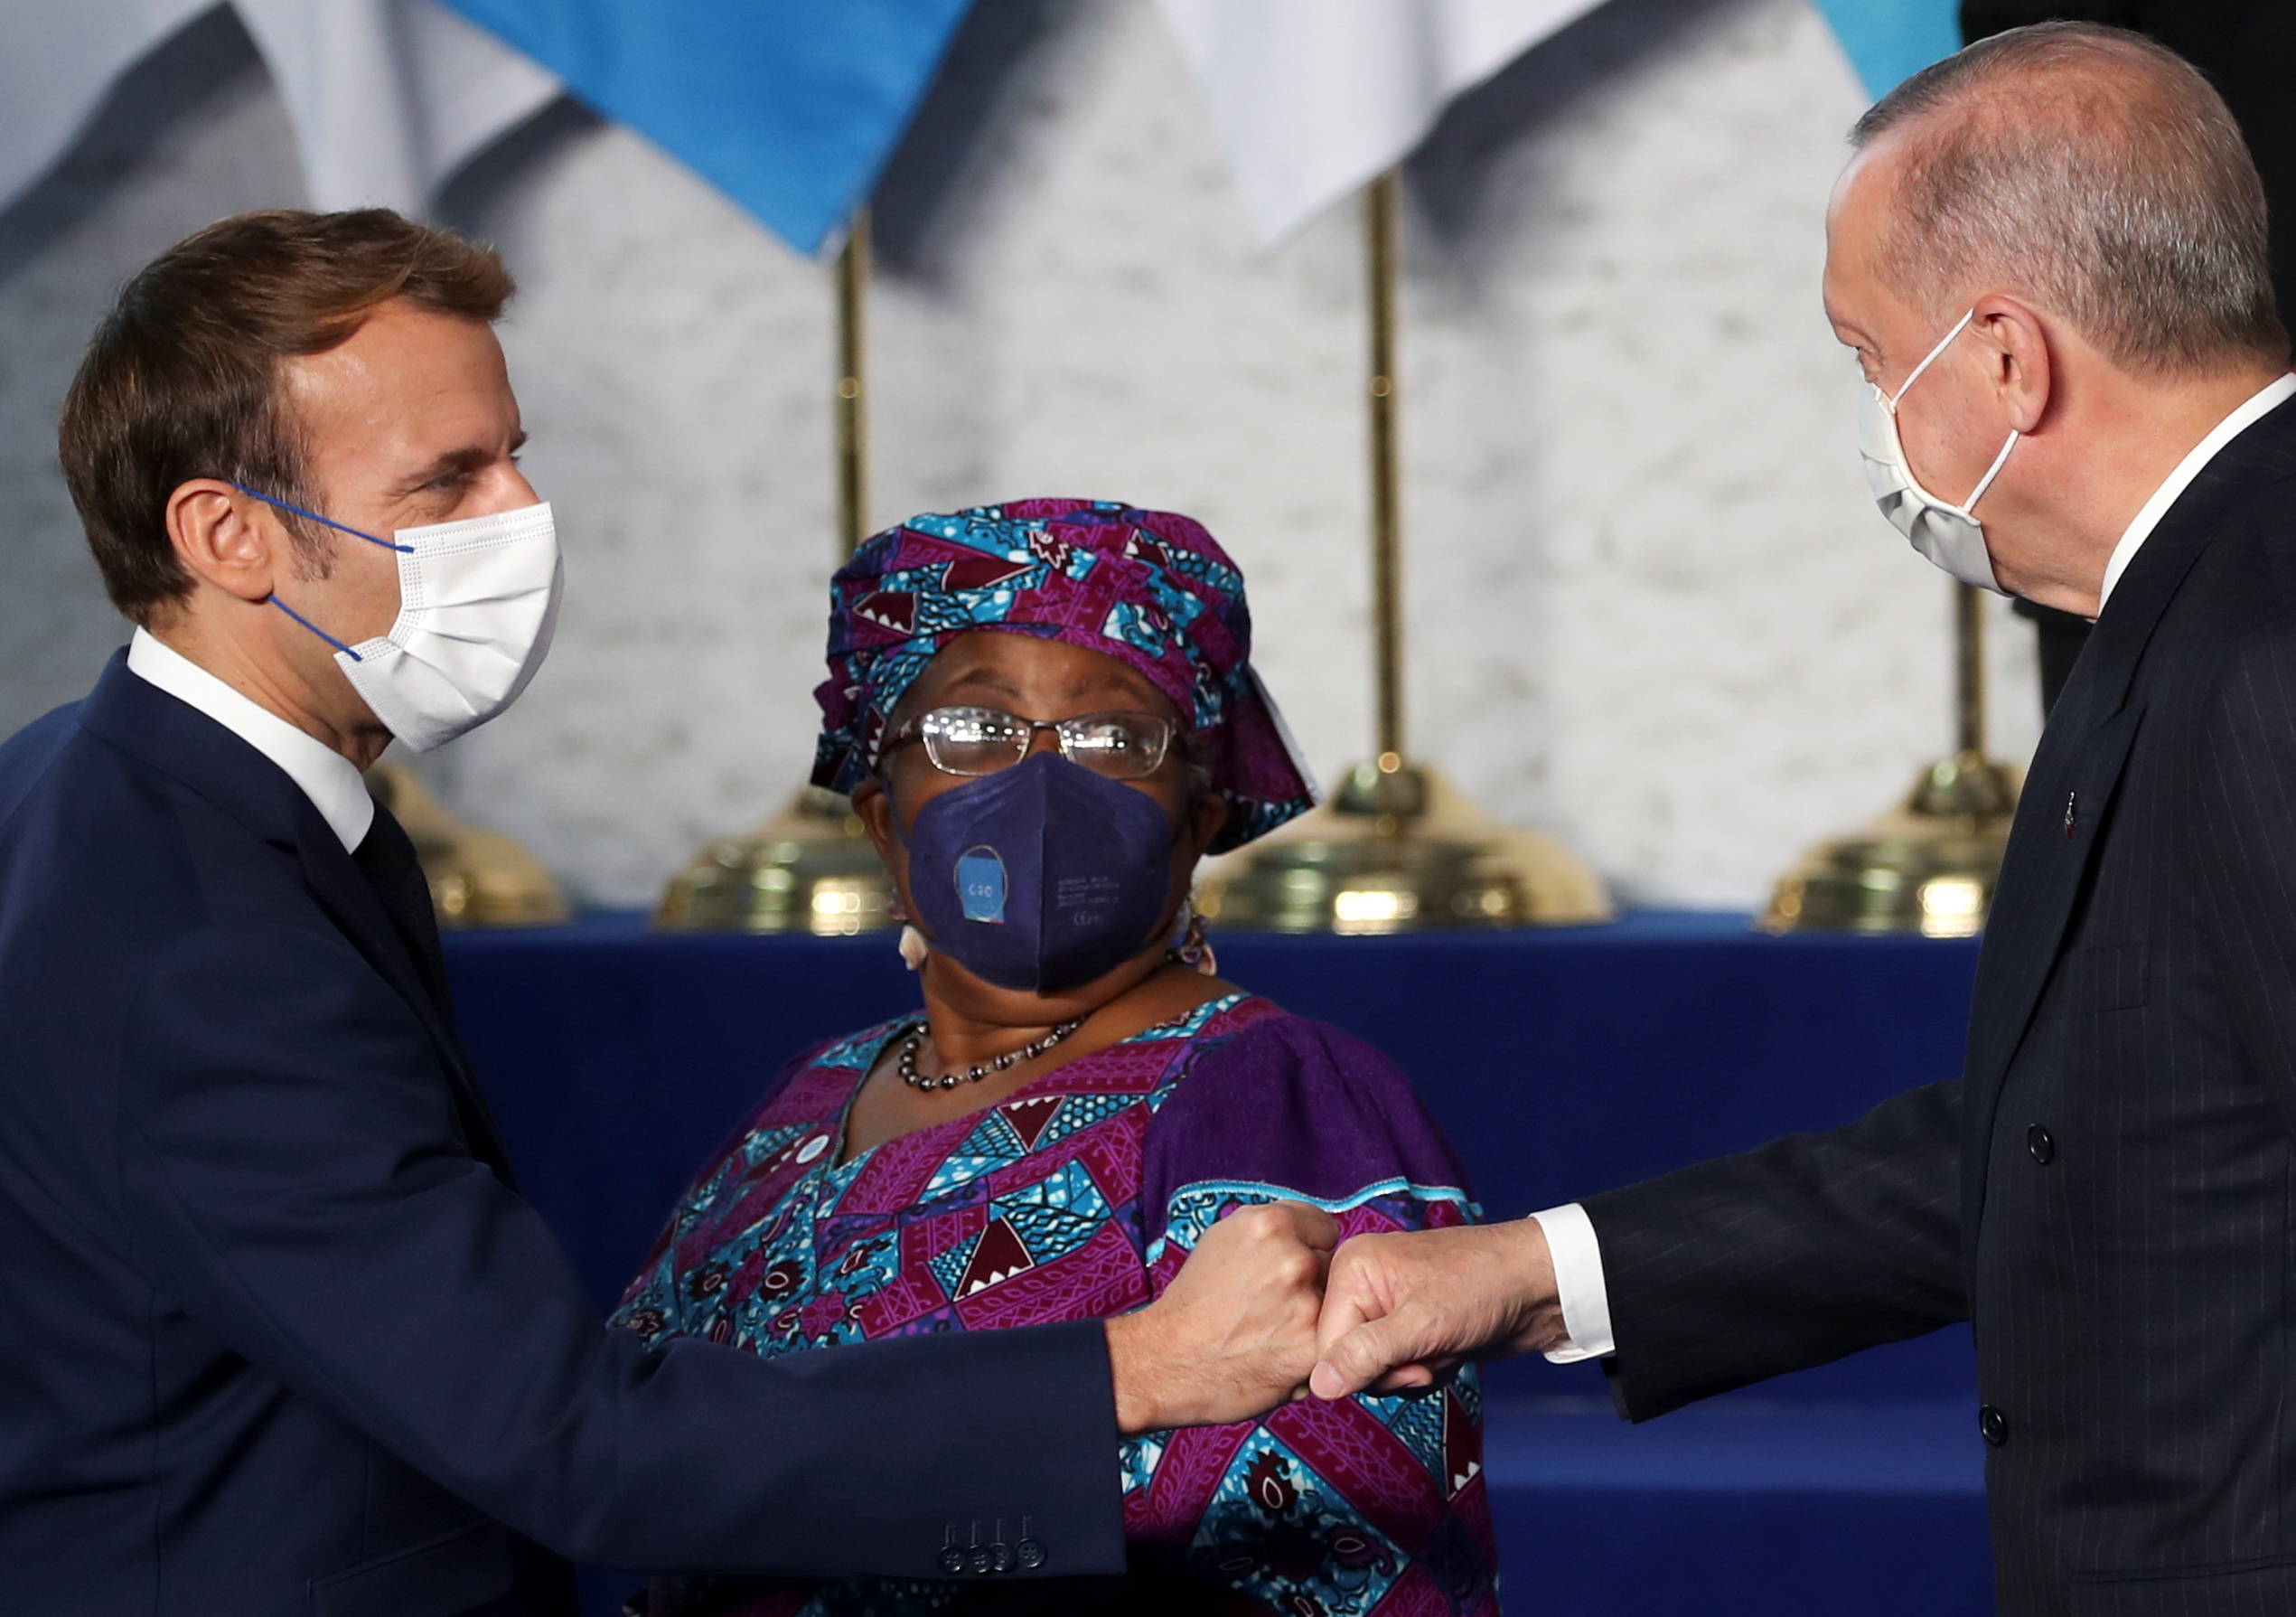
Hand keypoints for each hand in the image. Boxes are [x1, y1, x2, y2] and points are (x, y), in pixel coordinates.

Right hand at [1105, 1201, 1338, 1433]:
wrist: (1167, 1360)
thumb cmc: (1192, 1301)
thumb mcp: (1221, 1240)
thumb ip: (1268, 1231)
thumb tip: (1306, 1231)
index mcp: (1270, 1224)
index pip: (1324, 1227)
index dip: (1306, 1248)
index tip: (1286, 1268)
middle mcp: (1293, 1258)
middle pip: (1330, 1265)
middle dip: (1311, 1281)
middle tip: (1274, 1303)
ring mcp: (1306, 1303)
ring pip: (1332, 1304)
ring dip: (1312, 1316)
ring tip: (1274, 1331)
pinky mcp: (1312, 1345)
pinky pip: (1329, 1339)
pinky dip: (1310, 1348)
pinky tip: (1280, 1354)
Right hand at [1309, 1219, 1564, 1399]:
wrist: (1540, 1285)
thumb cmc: (1484, 1287)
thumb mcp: (1422, 1325)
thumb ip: (1366, 1355)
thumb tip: (1319, 1384)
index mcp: (1351, 1269)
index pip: (1324, 1345)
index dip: (1362, 1368)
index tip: (1407, 1363)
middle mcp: (1362, 1284)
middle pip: (1347, 1359)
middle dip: (1393, 1371)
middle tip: (1428, 1356)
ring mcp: (1387, 1305)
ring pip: (1376, 1368)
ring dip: (1414, 1372)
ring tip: (1445, 1347)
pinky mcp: (1412, 1325)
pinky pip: (1400, 1366)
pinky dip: (1428, 1369)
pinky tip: (1451, 1351)